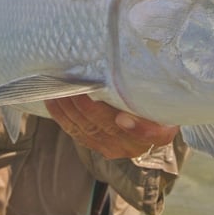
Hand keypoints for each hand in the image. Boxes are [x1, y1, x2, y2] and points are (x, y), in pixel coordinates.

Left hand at [45, 95, 178, 159]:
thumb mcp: (160, 95)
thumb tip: (129, 66)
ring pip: (88, 130)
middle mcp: (136, 145)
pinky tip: (53, 100)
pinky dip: (62, 116)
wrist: (145, 120)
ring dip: (70, 109)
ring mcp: (114, 148)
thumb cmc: (153, 100)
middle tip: (74, 85)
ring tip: (59, 88)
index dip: (138, 129)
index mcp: (160, 133)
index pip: (154, 134)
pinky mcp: (96, 146)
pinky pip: (76, 133)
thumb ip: (148, 87)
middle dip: (87, 107)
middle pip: (109, 128)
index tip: (122, 118)